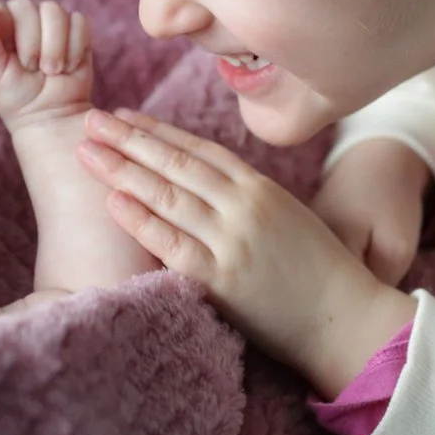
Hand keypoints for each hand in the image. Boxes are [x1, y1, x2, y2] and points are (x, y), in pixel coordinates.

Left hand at [0, 0, 97, 133]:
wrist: (51, 116)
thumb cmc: (14, 96)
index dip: (4, 30)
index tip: (9, 56)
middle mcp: (22, 17)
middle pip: (27, 7)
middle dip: (32, 44)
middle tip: (33, 69)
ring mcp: (50, 21)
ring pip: (54, 11)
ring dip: (55, 47)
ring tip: (52, 70)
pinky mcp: (77, 29)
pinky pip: (79, 22)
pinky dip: (75, 49)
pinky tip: (69, 66)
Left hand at [78, 109, 414, 396]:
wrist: (347, 319)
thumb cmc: (319, 273)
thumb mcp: (287, 218)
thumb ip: (247, 200)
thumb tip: (202, 190)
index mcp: (260, 188)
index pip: (198, 148)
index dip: (158, 130)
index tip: (124, 116)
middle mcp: (244, 206)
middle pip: (176, 163)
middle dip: (129, 139)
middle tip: (90, 119)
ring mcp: (233, 241)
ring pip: (168, 196)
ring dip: (123, 170)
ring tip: (87, 151)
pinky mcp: (223, 280)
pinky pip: (172, 244)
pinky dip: (141, 220)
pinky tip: (112, 201)